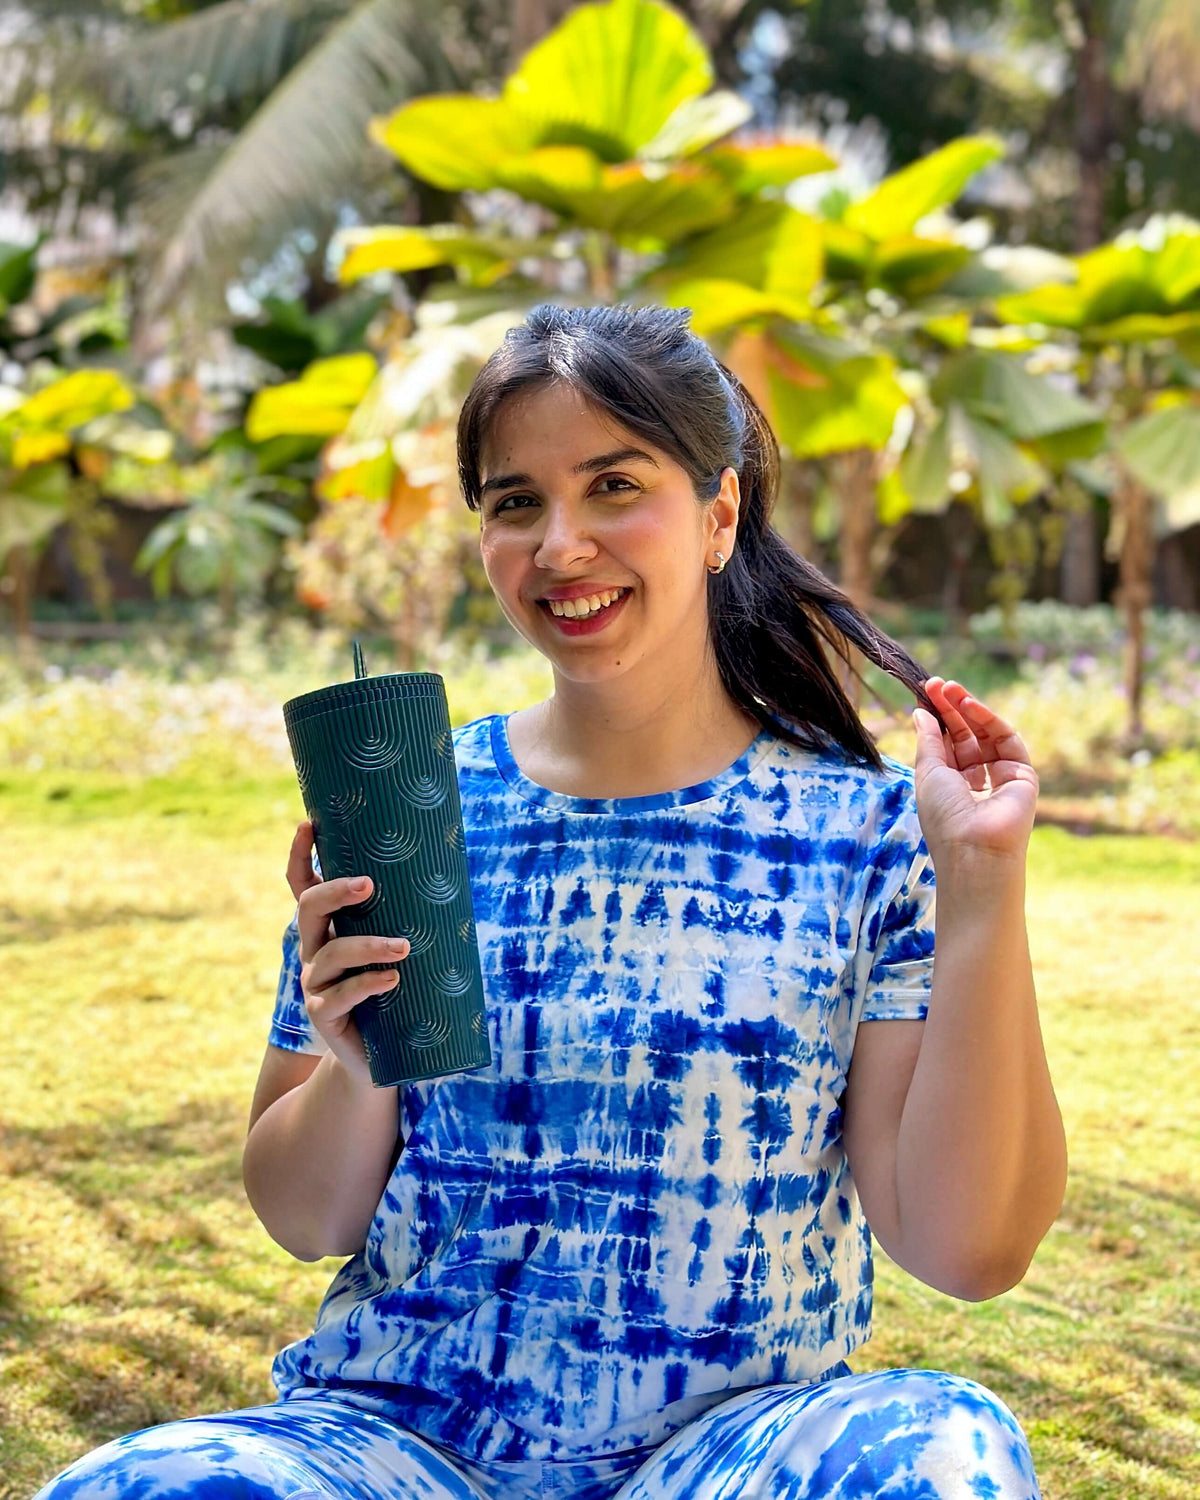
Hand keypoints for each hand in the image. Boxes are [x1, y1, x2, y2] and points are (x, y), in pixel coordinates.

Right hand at [286, 821, 408, 1087]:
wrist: (383, 1057)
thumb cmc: (397, 993)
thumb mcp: (397, 952)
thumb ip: (407, 919)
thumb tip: (451, 872)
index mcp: (328, 927)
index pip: (303, 885)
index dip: (301, 855)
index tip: (308, 824)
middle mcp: (314, 949)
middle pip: (310, 908)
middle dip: (336, 890)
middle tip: (370, 883)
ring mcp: (315, 982)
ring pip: (332, 953)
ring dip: (369, 945)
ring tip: (404, 946)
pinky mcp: (323, 1015)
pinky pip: (341, 995)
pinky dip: (368, 984)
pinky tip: (393, 980)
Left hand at [911, 678, 1038, 869]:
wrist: (974, 847)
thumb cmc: (944, 816)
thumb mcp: (928, 772)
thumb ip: (928, 740)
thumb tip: (920, 712)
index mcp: (949, 786)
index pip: (945, 744)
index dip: (936, 718)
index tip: (925, 692)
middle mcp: (975, 781)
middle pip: (965, 736)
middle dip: (951, 709)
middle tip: (938, 684)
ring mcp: (999, 778)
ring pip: (986, 735)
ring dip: (969, 709)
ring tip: (951, 689)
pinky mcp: (1022, 775)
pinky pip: (1007, 741)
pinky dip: (990, 720)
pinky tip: (970, 705)